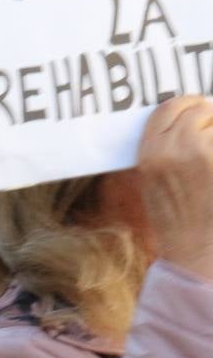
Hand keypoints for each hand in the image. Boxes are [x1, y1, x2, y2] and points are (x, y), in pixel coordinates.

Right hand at [138, 96, 212, 279]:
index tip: (199, 111)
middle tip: (211, 135)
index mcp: (151, 154)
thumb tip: (190, 119)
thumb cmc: (176, 219)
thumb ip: (164, 148)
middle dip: (211, 119)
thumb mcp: (154, 181)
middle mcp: (176, 150)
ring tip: (210, 162)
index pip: (169, 108)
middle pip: (200, 110)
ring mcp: (204, 155)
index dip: (188, 106)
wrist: (195, 251)